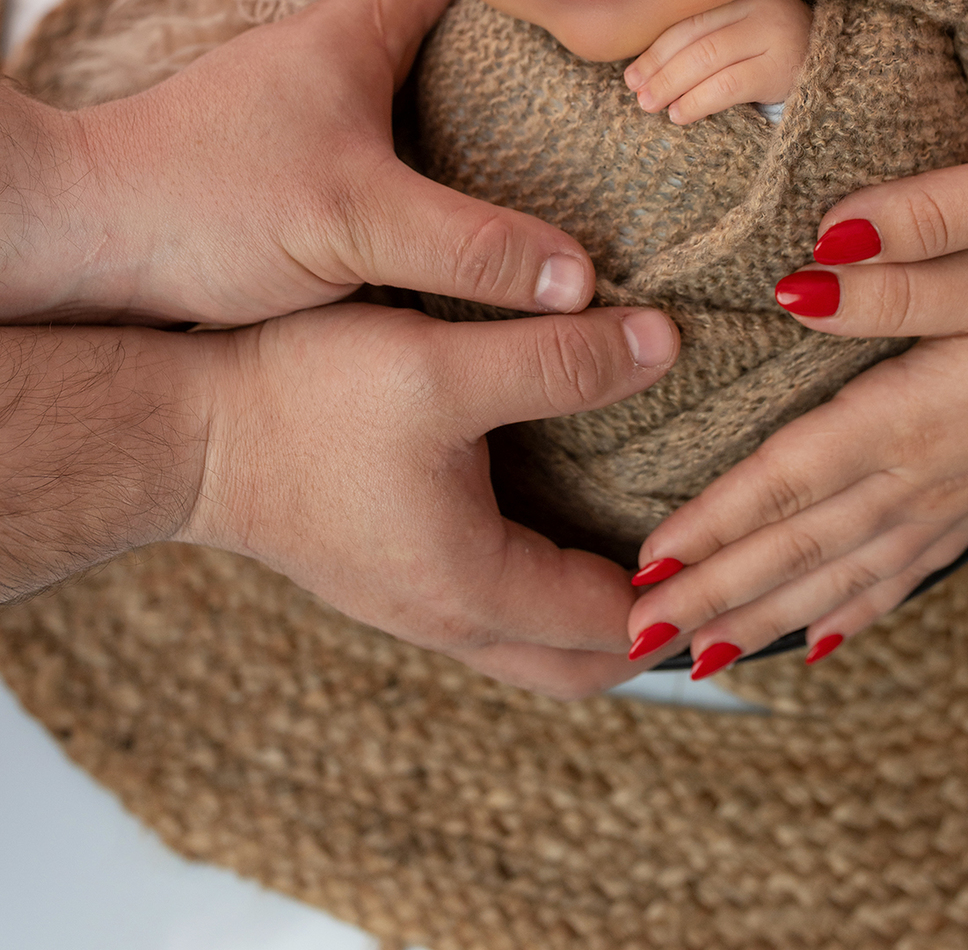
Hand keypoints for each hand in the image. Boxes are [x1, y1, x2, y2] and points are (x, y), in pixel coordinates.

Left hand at [2, 0, 597, 326]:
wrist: (77, 247)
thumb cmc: (202, 203)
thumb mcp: (354, 221)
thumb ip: (471, 249)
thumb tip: (580, 278)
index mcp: (349, 32)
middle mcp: (326, 61)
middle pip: (441, 29)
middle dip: (513, 51)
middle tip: (591, 84)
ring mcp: (302, 116)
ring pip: (410, 96)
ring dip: (471, 120)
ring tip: (553, 157)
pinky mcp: (285, 173)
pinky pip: (381, 154)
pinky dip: (427, 172)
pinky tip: (464, 221)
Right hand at [182, 299, 678, 697]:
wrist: (184, 431)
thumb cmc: (303, 400)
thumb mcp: (443, 367)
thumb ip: (558, 359)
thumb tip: (665, 342)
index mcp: (474, 585)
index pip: (617, 625)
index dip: (687, 591)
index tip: (745, 546)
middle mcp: (447, 615)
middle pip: (579, 663)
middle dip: (654, 631)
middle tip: (714, 567)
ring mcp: (412, 600)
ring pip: (535, 642)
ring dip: (599, 615)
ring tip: (656, 550)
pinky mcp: (387, 568)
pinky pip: (495, 608)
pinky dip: (548, 589)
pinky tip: (563, 518)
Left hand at [623, 0, 810, 123]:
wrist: (838, 69)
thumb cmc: (776, 54)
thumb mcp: (744, 32)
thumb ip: (707, 35)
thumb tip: (644, 67)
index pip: (689, 18)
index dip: (654, 47)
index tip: (630, 74)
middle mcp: (760, 4)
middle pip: (694, 36)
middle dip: (658, 68)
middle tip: (636, 92)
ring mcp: (775, 33)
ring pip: (707, 58)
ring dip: (672, 84)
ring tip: (651, 105)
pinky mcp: (784, 67)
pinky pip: (729, 85)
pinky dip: (698, 100)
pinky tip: (680, 113)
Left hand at [626, 246, 967, 672]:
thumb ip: (892, 283)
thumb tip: (795, 286)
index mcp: (905, 420)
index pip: (786, 481)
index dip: (713, 523)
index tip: (648, 563)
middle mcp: (915, 481)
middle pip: (795, 548)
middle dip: (712, 595)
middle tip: (639, 637)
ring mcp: (943, 508)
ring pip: (834, 579)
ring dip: (760, 618)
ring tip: (695, 658)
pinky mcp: (967, 513)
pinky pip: (893, 581)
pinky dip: (843, 617)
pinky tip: (807, 644)